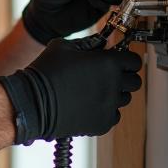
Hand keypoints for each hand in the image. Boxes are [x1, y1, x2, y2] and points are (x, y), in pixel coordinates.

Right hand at [0, 37, 142, 142]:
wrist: (32, 102)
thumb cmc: (45, 73)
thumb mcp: (64, 46)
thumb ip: (88, 44)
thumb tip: (100, 45)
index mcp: (108, 63)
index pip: (134, 60)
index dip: (126, 59)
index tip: (120, 60)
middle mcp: (113, 85)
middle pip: (134, 81)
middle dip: (124, 77)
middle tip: (108, 76)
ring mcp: (109, 106)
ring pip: (124, 99)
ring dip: (114, 94)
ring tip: (94, 91)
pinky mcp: (102, 123)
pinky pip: (113, 115)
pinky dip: (105, 110)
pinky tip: (88, 104)